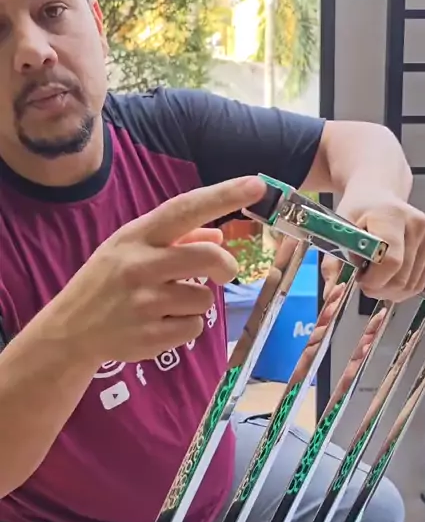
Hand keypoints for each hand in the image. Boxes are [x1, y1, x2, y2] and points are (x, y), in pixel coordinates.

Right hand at [48, 176, 265, 364]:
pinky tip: (161, 325)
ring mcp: (145, 304)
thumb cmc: (105, 283)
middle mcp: (140, 266)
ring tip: (169, 305)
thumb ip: (174, 241)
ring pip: (205, 299)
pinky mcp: (151, 337)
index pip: (185, 209)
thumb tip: (218, 234)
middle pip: (208, 257)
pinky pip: (194, 327)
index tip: (257, 185)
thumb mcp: (129, 250)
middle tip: (225, 273)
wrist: (70, 331)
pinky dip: (186, 327)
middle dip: (226, 265)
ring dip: (198, 302)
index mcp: (136, 237)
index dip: (224, 196)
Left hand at [322, 194, 424, 302]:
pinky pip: (419, 282)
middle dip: (379, 288)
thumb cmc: (357, 211)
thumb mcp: (339, 231)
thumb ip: (333, 263)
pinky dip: (402, 286)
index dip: (373, 280)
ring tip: (375, 275)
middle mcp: (416, 224)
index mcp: (391, 216)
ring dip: (390, 290)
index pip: (390, 262)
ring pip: (412, 285)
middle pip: (401, 278)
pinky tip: (389, 274)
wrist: (377, 193)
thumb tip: (331, 293)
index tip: (359, 278)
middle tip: (364, 279)